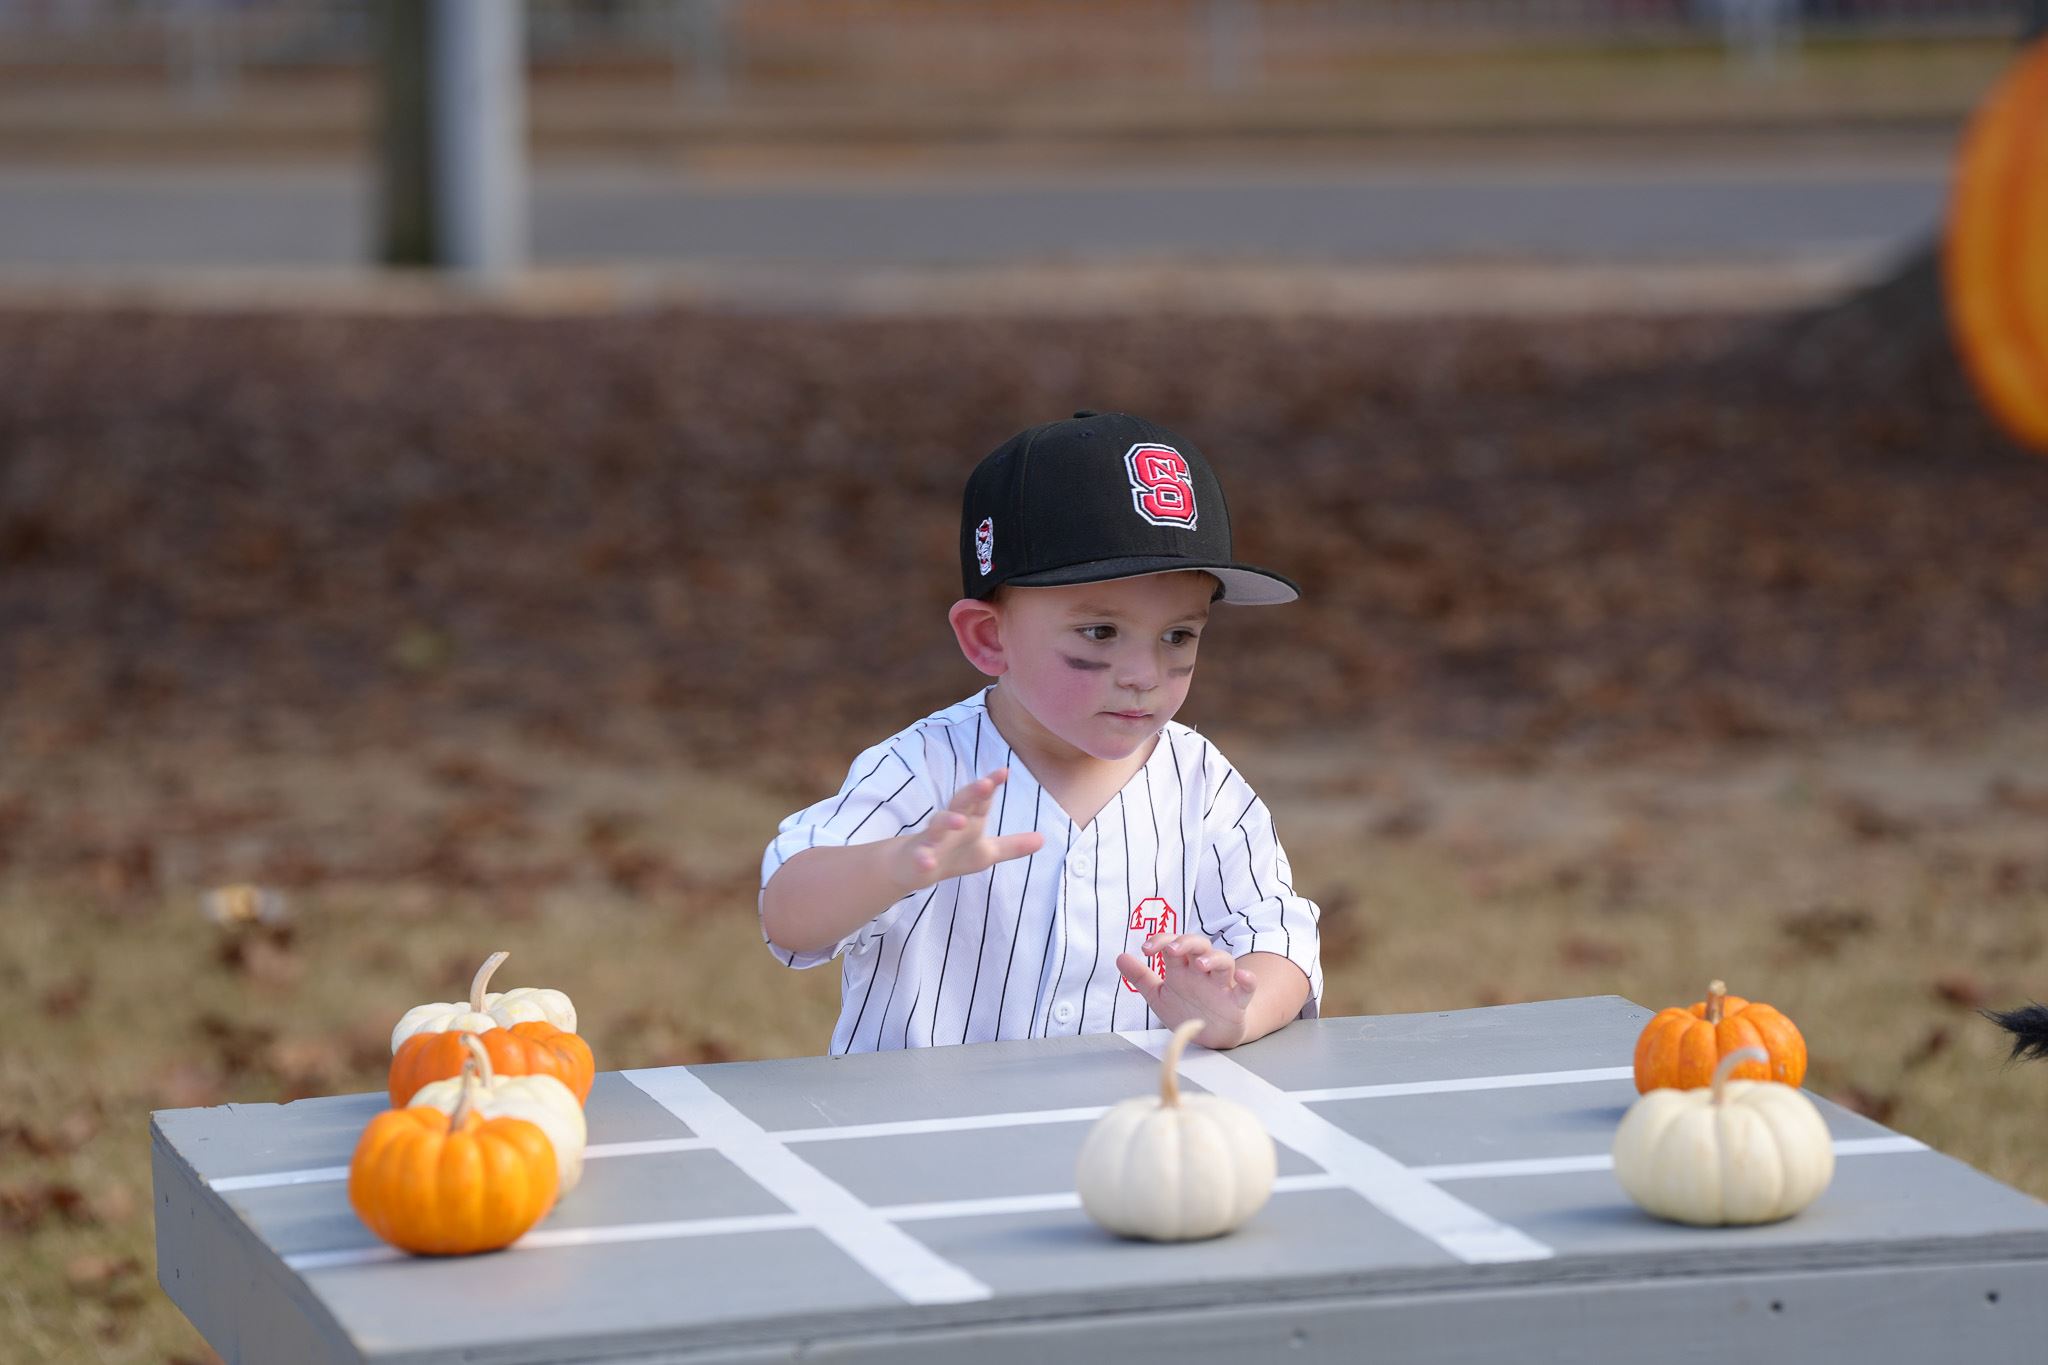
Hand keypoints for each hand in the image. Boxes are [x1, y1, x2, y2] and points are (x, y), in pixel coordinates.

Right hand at [890, 767, 1044, 891]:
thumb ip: (1013, 845)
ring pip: (937, 825)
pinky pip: (920, 856)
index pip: (981, 798)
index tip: (1004, 771)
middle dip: (972, 792)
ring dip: (948, 822)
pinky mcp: (918, 856)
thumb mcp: (986, 852)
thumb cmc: (953, 853)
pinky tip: (928, 862)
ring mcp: (931, 838)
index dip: (991, 784)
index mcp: (968, 818)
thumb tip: (1043, 840)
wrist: (913, 866)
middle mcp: (950, 822)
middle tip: (986, 784)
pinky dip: (923, 858)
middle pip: (960, 803)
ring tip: (961, 822)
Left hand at [1116, 933, 1255, 1049]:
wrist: (1210, 1036)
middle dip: (1187, 943)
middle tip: (1173, 949)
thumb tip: (1120, 957)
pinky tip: (1242, 976)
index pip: (1173, 945)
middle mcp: (1202, 973)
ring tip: (1201, 964)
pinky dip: (1247, 980)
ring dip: (1214, 959)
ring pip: (1224, 961)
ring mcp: (1221, 985)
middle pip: (1200, 946)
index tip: (1146, 949)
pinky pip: (1247, 988)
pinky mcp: (1237, 1002)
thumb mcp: (1158, 995)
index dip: (1161, 941)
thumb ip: (1141, 977)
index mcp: (1183, 968)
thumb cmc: (1186, 1010)